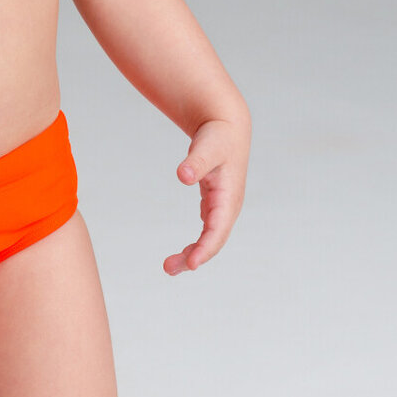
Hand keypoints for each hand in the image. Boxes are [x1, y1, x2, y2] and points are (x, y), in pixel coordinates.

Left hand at [163, 114, 249, 274]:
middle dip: (194, 257)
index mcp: (229, 197)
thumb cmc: (218, 136)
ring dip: (193, 254)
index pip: (218, 230)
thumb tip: (184, 175)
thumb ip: (196, 161)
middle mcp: (229, 206)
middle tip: (168, 269)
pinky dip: (196, 244)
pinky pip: (207, 231)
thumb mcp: (208, 146)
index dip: (205, 248)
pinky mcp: (215, 204)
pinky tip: (183, 254)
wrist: (226, 127)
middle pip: (214, 240)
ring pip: (210, 238)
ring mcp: (223, 207)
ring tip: (170, 267)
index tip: (190, 264)